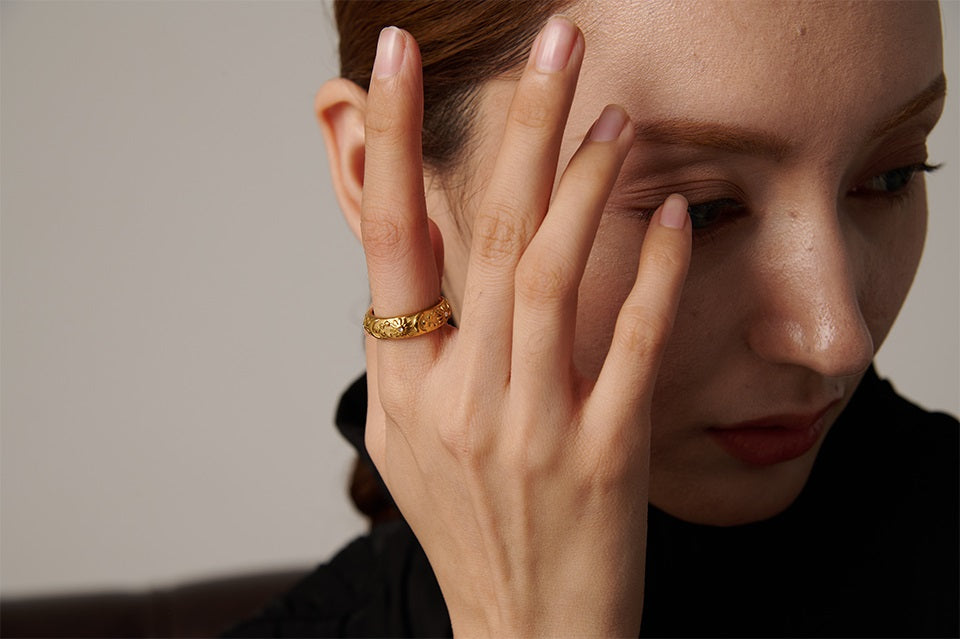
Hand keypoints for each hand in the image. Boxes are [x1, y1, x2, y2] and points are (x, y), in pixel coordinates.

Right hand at [360, 17, 690, 636]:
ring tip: (612, 111)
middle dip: (519, 125)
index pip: (390, 241)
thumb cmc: (469, 530)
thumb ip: (412, 349)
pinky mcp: (603, 456)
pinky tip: (672, 214)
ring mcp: (532, 427)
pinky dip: (654, 276)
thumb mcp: (408, 438)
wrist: (525, 633)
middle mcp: (458, 397)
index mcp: (403, 385)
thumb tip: (422, 261)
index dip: (387, 143)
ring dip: (585, 184)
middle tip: (555, 40)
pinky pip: (631, 347)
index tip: (395, 59)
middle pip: (488, 235)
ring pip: (553, 278)